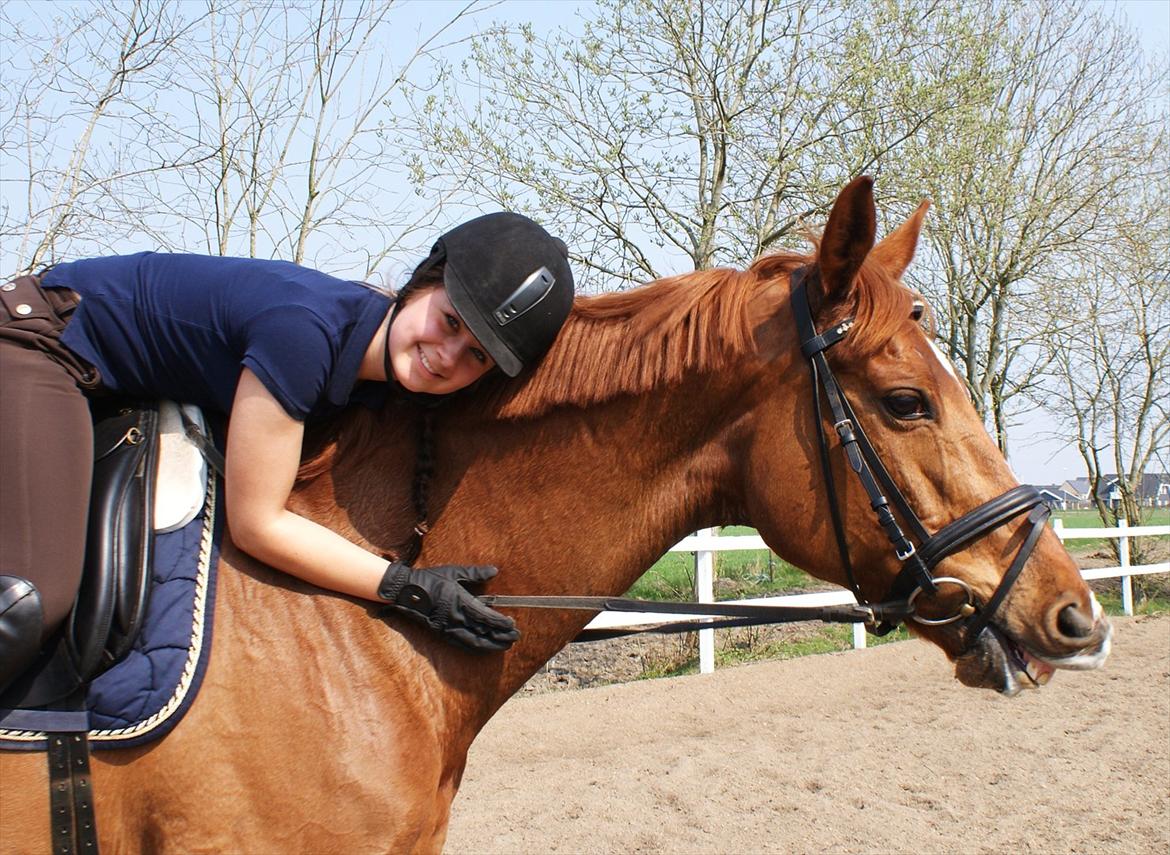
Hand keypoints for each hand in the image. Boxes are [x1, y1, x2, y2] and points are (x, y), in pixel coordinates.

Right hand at [377, 561, 519, 651]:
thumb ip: (475, 573)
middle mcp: (456, 618)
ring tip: (505, 645)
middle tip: (515, 638)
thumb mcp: (454, 572)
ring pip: (474, 641)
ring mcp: (448, 628)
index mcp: (460, 601)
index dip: (500, 623)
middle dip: (501, 636)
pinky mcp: (442, 633)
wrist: (406, 591)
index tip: (512, 625)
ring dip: (492, 645)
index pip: (486, 616)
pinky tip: (484, 648)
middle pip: (483, 631)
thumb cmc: (430, 579)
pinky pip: (462, 644)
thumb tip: (494, 570)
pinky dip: (476, 647)